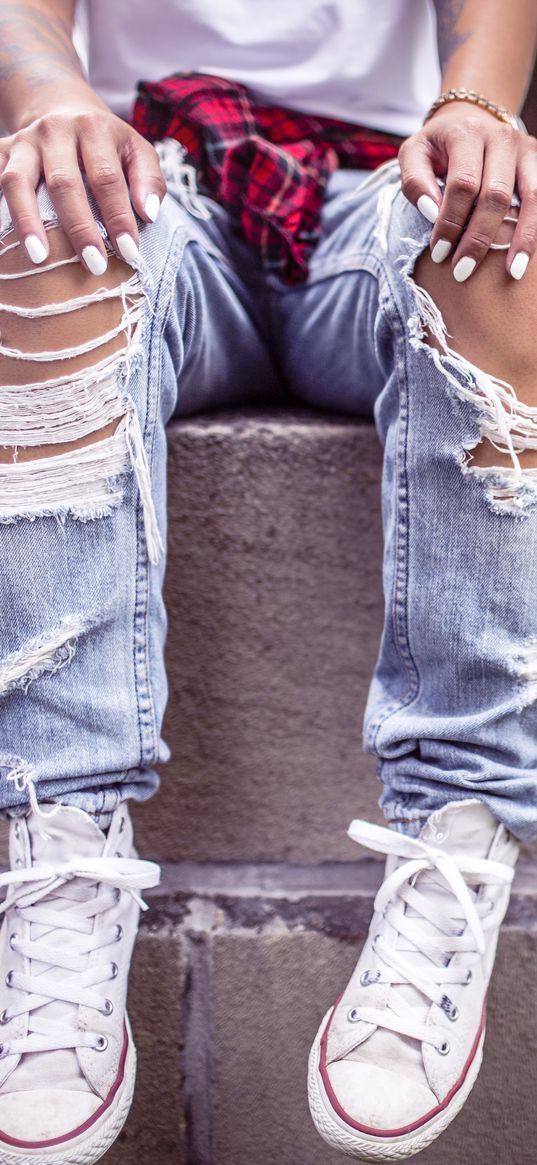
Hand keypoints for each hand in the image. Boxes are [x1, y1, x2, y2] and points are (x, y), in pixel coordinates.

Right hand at [0, 104, 166, 271]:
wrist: (64, 110)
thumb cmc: (107, 145)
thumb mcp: (136, 151)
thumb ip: (149, 180)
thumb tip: (148, 214)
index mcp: (93, 129)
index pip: (106, 178)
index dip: (118, 217)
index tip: (129, 252)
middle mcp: (55, 131)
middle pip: (64, 183)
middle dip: (79, 228)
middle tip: (94, 265)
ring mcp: (24, 142)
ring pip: (18, 182)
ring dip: (28, 221)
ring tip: (39, 258)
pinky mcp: (2, 151)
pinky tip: (2, 233)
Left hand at [398, 103, 536, 280]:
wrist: (469, 120)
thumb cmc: (437, 147)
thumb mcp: (413, 154)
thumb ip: (414, 182)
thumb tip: (431, 212)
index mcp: (467, 133)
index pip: (463, 184)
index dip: (451, 222)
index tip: (439, 253)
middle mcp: (501, 137)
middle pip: (495, 195)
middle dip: (478, 237)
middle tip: (462, 271)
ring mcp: (526, 149)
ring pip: (530, 197)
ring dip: (521, 238)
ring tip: (512, 272)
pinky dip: (535, 229)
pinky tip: (525, 257)